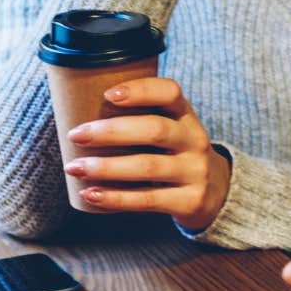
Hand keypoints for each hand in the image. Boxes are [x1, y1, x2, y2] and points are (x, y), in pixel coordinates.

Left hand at [64, 77, 229, 231]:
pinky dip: (116, 198)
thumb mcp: (171, 130)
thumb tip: (75, 111)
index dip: (140, 90)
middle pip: (155, 130)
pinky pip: (148, 199)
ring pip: (148, 166)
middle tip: (76, 134)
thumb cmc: (175, 155)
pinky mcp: (189, 200)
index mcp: (185, 116)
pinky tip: (91, 194)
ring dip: (106, 167)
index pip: (170, 92)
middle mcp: (194, 140)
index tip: (108, 94)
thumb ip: (139, 120)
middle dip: (111, 131)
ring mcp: (195, 172)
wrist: (216, 193)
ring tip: (74, 168)